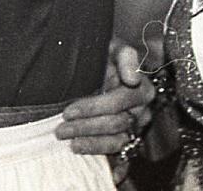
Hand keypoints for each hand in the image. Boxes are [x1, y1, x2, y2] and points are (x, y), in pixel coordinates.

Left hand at [56, 41, 154, 164]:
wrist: (106, 63)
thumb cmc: (108, 55)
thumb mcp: (115, 47)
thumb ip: (126, 56)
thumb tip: (132, 78)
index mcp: (141, 87)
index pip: (118, 102)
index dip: (92, 108)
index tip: (68, 111)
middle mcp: (141, 109)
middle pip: (115, 123)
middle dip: (86, 127)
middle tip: (60, 130)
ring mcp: (136, 126)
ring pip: (116, 140)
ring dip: (91, 143)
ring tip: (69, 142)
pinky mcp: (130, 138)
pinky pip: (119, 151)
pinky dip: (104, 155)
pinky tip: (86, 154)